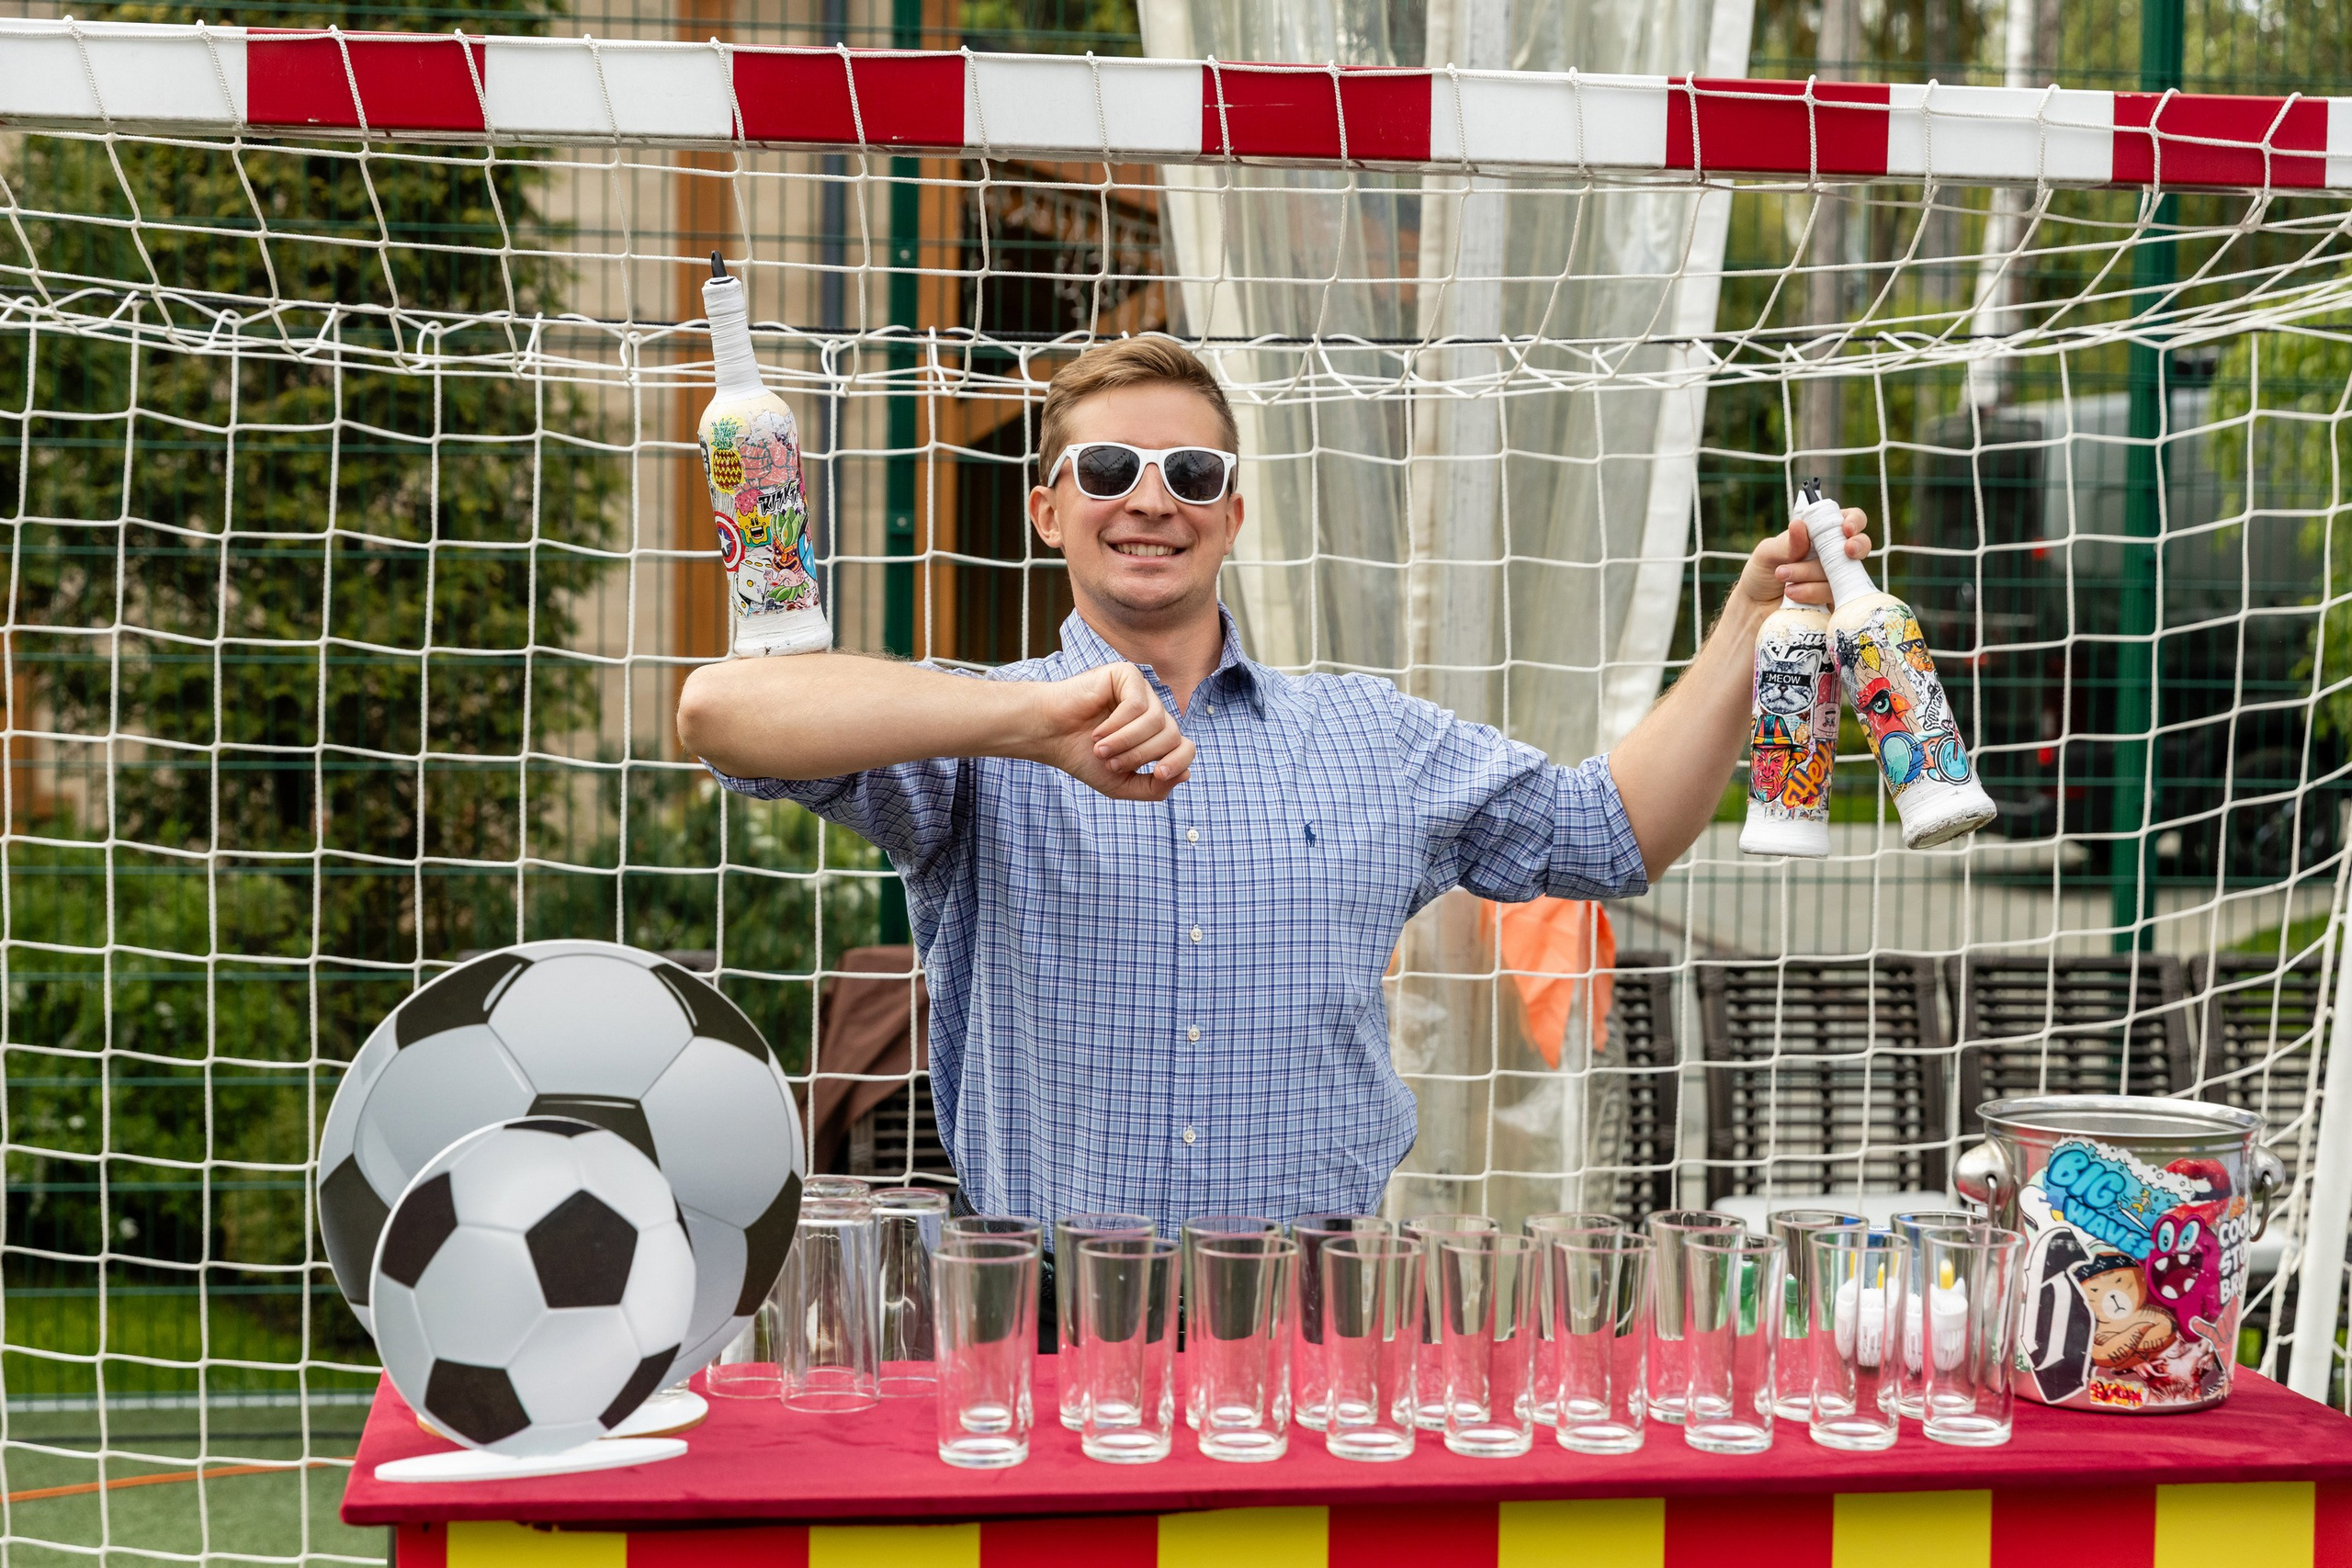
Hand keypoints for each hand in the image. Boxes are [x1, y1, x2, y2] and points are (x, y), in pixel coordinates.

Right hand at [1027, 663, 1194, 801]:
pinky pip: (1137, 705)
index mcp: (1155, 736)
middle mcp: (1153, 711)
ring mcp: (1142, 691)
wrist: (1049, 735)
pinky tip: (1098, 730)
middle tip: (1109, 762)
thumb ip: (1153, 789)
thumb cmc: (1081, 756)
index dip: (1178, 762)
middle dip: (1140, 755)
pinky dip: (1117, 724)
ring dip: (1126, 742)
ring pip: (1156, 721)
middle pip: (1172, 736)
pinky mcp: (1127, 675)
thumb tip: (1186, 775)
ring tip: (1100, 749)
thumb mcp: (1120, 784)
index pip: (1186, 747)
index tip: (1158, 774)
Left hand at [1740, 506, 1872, 607]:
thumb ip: (1787, 542)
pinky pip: (1835, 595)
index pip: (1849, 520)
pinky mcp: (1833, 601)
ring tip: (1784, 576)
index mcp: (1820, 535)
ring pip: (1842, 572)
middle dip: (1856, 546)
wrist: (1753, 610)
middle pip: (1860, 546)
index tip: (1846, 529)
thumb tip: (1800, 525)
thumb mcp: (1767, 553)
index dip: (1854, 521)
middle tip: (1846, 551)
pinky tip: (1792, 593)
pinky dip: (1813, 592)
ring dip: (1811, 573)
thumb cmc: (1762, 575)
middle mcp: (1833, 555)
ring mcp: (1836, 579)